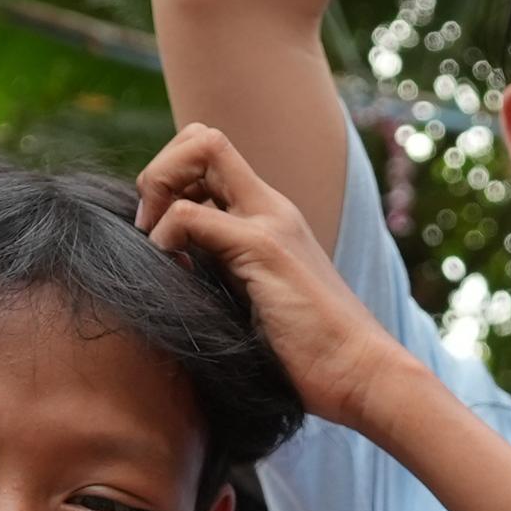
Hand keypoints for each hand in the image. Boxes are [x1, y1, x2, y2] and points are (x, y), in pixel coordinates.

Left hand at [136, 125, 408, 433]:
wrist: (362, 374)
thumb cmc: (310, 355)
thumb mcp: (257, 302)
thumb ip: (226, 275)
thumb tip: (177, 277)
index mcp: (269, 217)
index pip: (210, 155)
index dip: (172, 178)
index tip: (159, 233)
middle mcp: (271, 207)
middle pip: (202, 136)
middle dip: (159, 171)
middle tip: (149, 231)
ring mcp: (269, 223)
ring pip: (200, 149)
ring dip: (158, 189)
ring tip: (158, 247)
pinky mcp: (263, 249)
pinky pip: (190, 214)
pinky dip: (165, 237)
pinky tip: (175, 273)